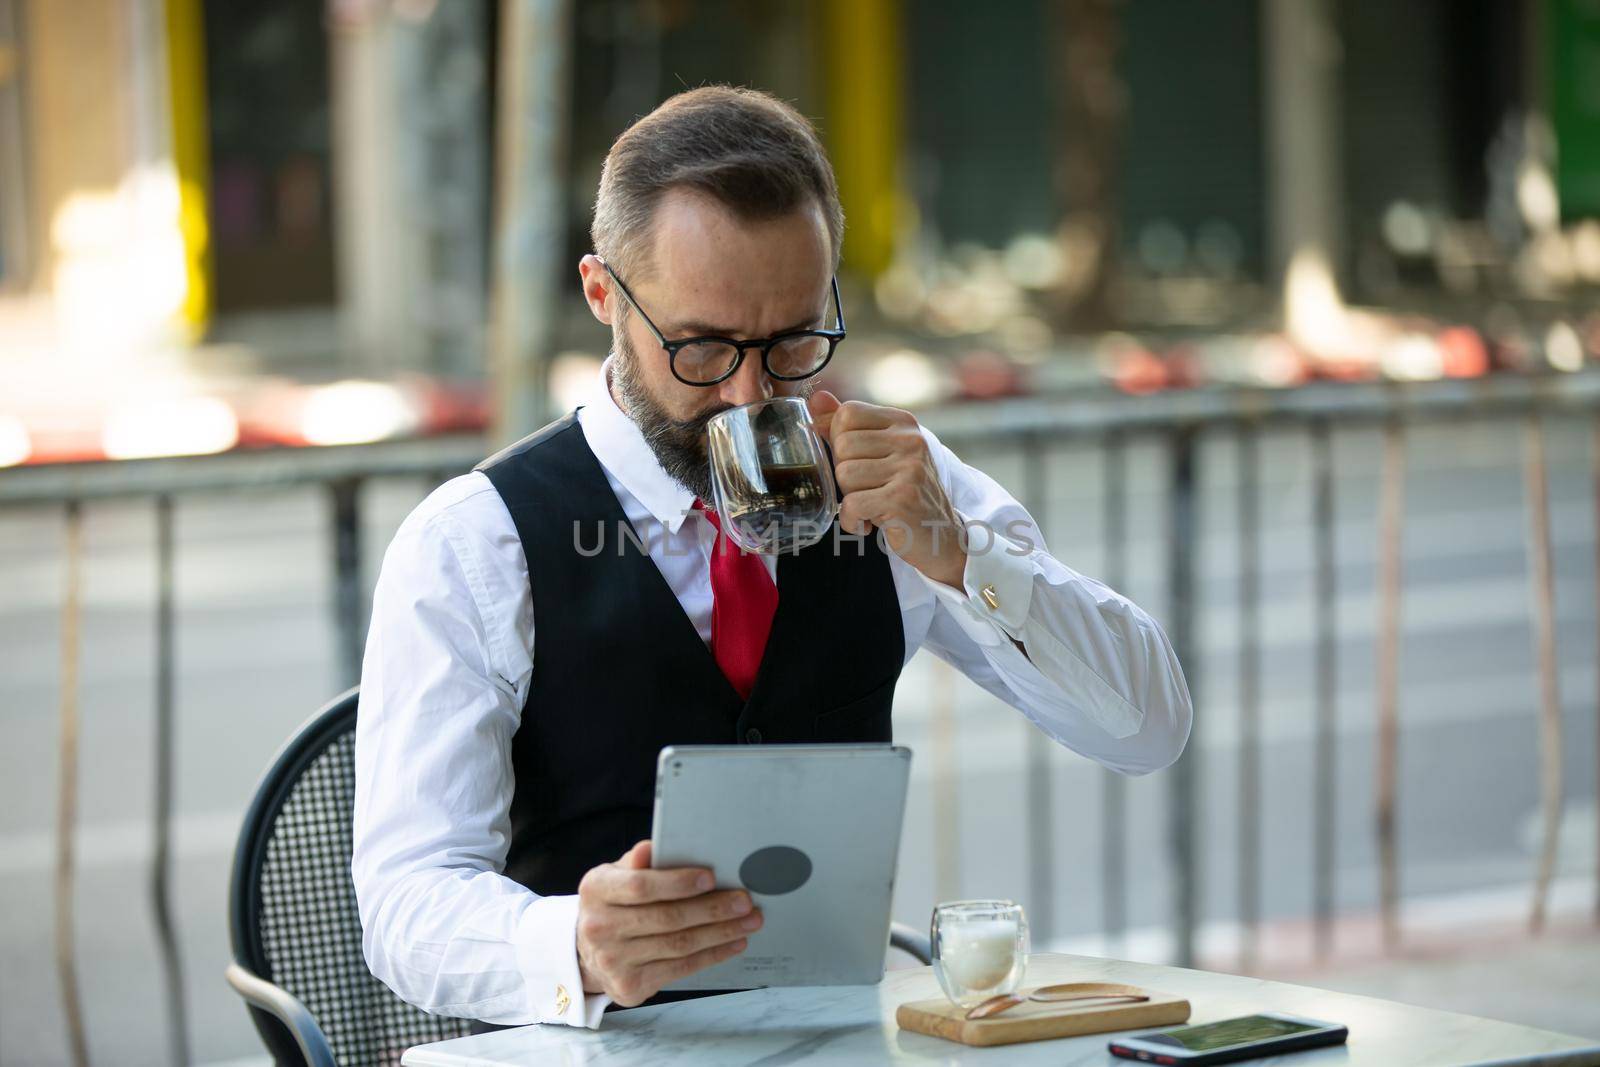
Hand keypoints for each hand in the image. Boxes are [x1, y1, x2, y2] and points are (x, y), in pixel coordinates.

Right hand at [575, 840, 762, 1006]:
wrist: (587, 953)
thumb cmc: (614, 903)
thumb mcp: (617, 875)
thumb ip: (638, 862)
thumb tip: (654, 848)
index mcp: (597, 890)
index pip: (640, 886)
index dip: (677, 883)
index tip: (711, 877)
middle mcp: (600, 928)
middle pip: (666, 918)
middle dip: (712, 909)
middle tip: (745, 901)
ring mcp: (613, 961)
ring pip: (679, 945)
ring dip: (721, 933)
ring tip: (749, 921)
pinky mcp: (629, 987)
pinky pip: (680, 969)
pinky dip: (712, 955)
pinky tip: (733, 942)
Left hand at [808, 390, 965, 588]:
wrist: (942, 536)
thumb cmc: (904, 492)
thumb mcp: (882, 453)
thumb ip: (849, 426)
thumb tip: (817, 398)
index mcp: (903, 422)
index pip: (847, 413)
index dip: (840, 440)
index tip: (859, 462)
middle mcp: (910, 440)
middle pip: (842, 446)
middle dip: (846, 474)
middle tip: (869, 489)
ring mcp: (909, 468)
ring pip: (844, 475)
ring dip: (851, 498)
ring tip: (874, 504)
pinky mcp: (903, 499)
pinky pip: (851, 505)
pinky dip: (852, 521)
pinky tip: (870, 523)